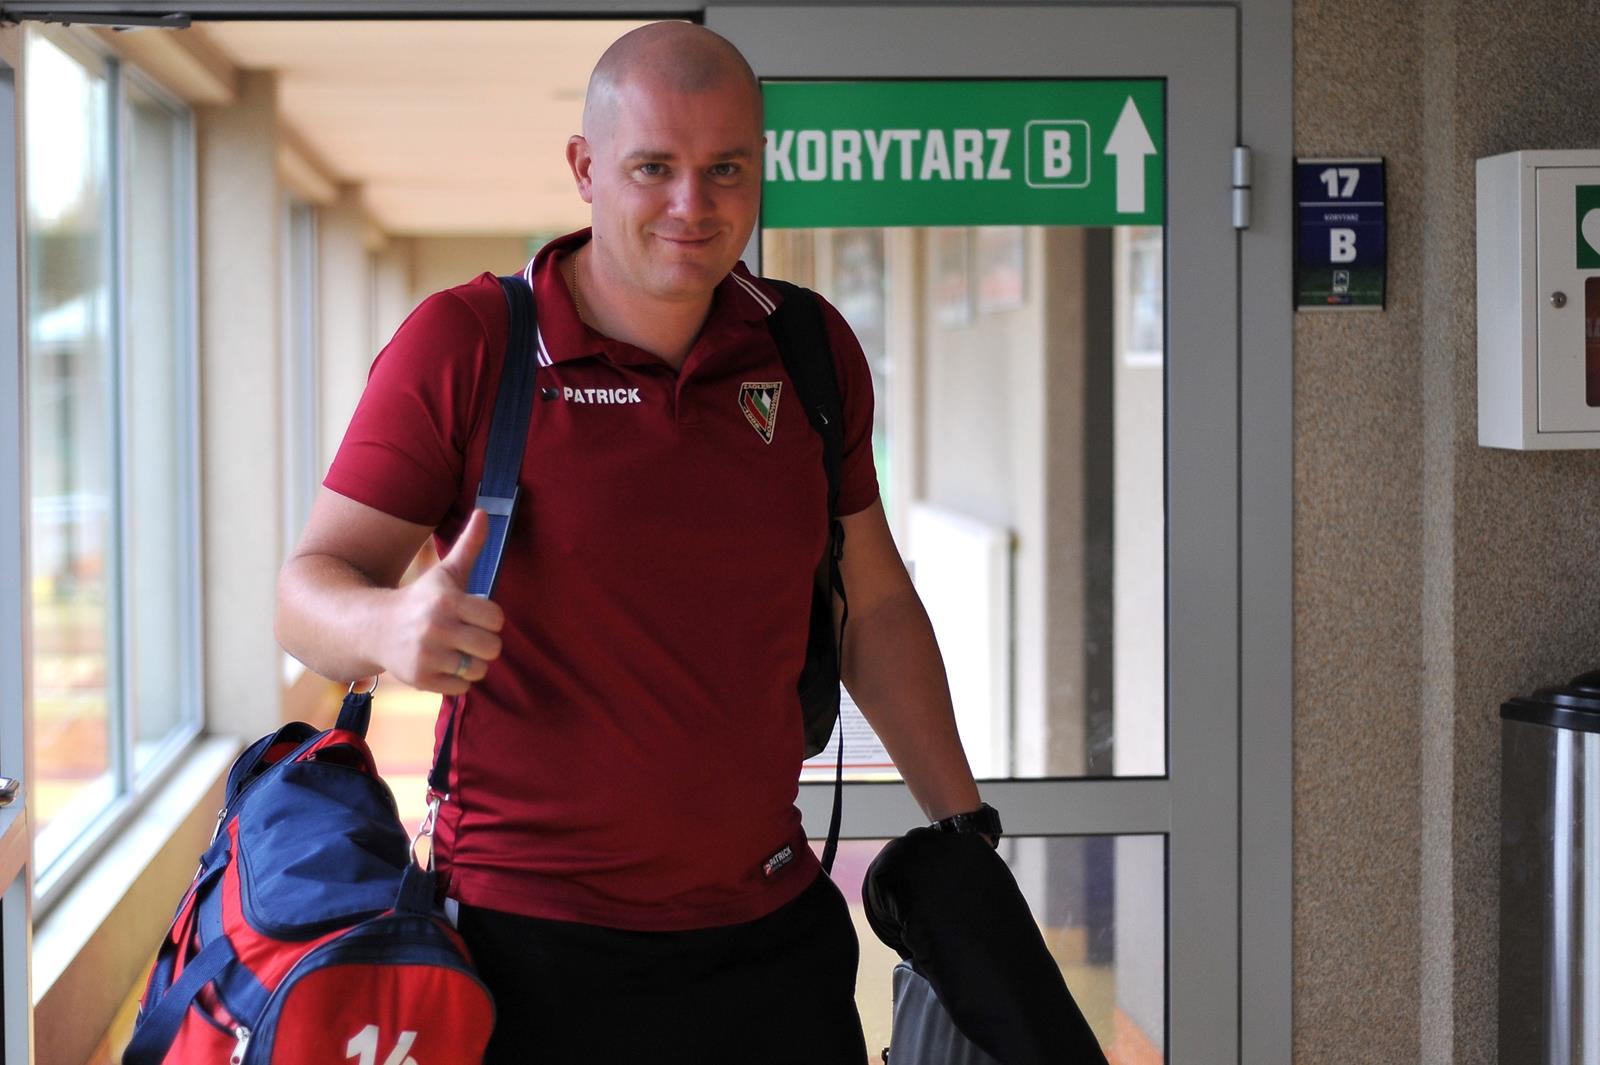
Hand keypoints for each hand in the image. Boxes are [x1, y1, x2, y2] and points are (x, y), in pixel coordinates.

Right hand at [375, 509, 504, 694]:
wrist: (376, 627)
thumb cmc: (421, 599)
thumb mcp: (445, 572)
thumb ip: (469, 545)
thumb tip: (485, 512)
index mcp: (446, 600)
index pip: (496, 619)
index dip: (490, 619)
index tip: (475, 615)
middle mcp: (435, 628)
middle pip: (492, 648)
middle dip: (484, 643)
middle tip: (468, 636)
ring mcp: (427, 655)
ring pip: (479, 670)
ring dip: (472, 663)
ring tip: (456, 651)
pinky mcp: (421, 679)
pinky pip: (462, 688)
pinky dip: (457, 680)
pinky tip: (442, 664)